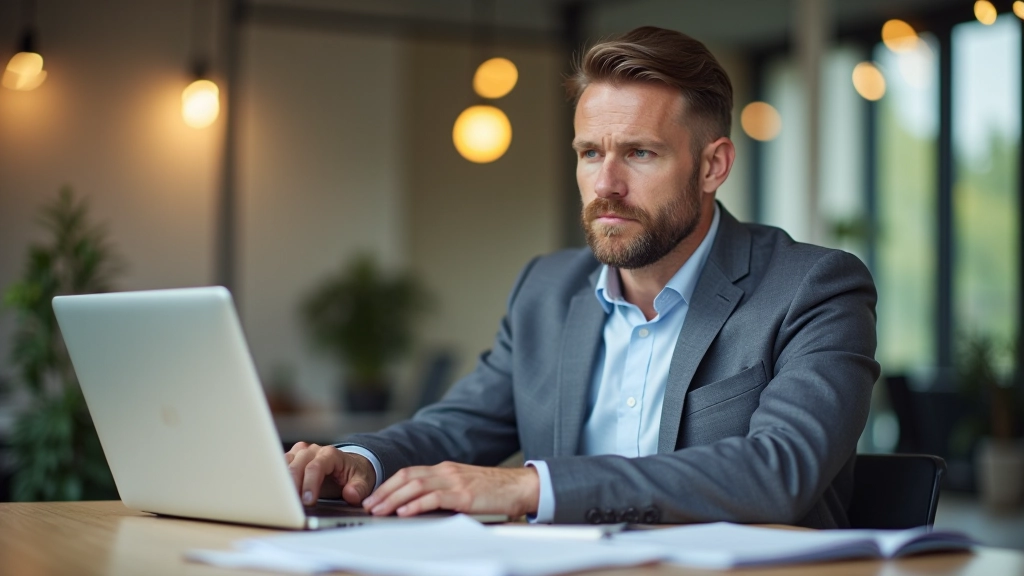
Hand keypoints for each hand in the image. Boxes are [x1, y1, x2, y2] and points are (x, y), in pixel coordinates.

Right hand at [285, 442, 375, 506]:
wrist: (350, 466)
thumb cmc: (354, 474)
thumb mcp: (363, 481)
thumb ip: (359, 488)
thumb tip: (350, 494)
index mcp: (330, 454)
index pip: (316, 467)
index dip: (310, 484)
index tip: (308, 501)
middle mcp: (314, 450)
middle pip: (297, 464)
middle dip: (293, 485)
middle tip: (293, 504)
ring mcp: (302, 453)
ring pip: (285, 463)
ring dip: (282, 482)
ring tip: (283, 500)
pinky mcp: (293, 458)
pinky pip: (280, 465)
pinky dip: (277, 478)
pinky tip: (276, 492)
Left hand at [361, 462, 538, 518]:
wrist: (521, 487)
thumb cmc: (496, 492)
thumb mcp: (465, 488)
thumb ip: (444, 494)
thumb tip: (419, 508)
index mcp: (446, 469)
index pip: (410, 473)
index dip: (389, 485)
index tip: (375, 497)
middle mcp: (447, 471)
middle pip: (407, 477)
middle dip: (385, 491)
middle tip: (369, 505)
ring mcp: (455, 481)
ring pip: (416, 486)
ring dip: (394, 499)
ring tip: (380, 510)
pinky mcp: (464, 494)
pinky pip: (434, 497)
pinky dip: (416, 504)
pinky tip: (405, 512)